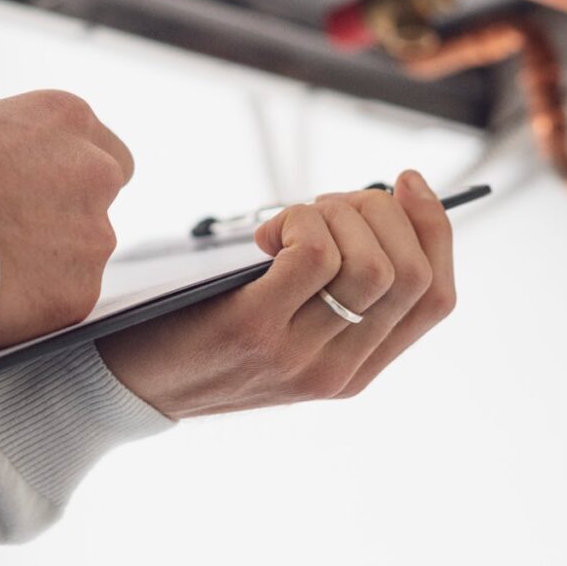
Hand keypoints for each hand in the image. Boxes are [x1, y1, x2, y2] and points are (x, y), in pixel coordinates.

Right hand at [0, 90, 133, 349]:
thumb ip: (20, 150)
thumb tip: (20, 170)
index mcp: (70, 119)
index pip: (105, 150)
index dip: (74, 178)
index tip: (49, 193)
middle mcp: (96, 170)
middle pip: (102, 199)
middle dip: (71, 216)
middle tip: (22, 233)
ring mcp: (94, 233)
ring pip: (83, 253)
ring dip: (49, 261)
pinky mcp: (80, 290)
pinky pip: (64, 298)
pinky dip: (36, 302)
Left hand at [96, 170, 454, 417]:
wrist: (129, 384)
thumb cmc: (205, 333)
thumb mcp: (284, 325)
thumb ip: (329, 289)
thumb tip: (371, 208)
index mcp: (358, 367)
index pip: (437, 297)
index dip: (434, 228)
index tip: (406, 180)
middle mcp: (340, 369)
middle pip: (411, 272)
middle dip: (380, 211)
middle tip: (327, 202)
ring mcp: (300, 355)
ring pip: (372, 263)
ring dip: (337, 214)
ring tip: (290, 218)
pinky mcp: (255, 329)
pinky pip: (315, 256)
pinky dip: (300, 222)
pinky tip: (266, 235)